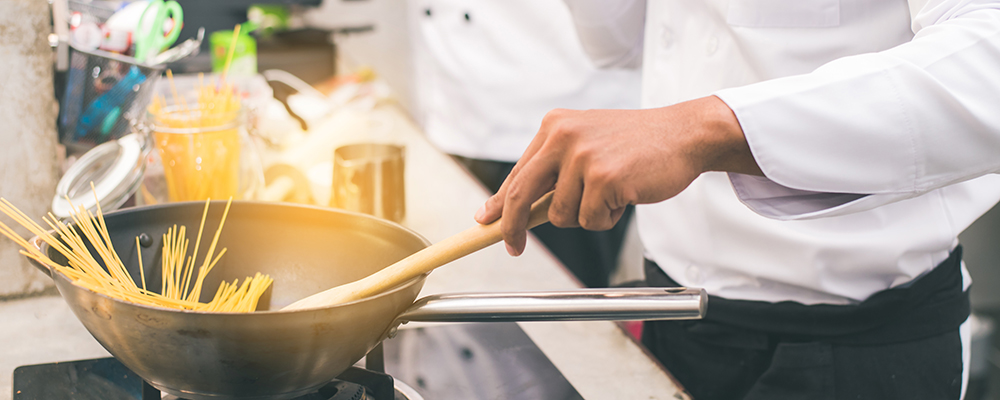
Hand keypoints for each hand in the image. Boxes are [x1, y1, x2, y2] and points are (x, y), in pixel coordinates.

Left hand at [475, 95, 760, 255]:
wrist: (684, 133)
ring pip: (561, 215)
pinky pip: (590, 220)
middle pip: (522, 195)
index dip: (500, 203)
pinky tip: (624, 195)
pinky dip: (606, 218)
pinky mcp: (604, 178)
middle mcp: (562, 136)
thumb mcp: (587, 143)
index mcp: (554, 126)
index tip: (487, 221)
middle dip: (513, 227)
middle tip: (513, 248)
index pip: (518, 173)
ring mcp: (583, 157)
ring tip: (610, 194)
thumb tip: (514, 207)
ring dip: (584, 216)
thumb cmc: (636, 144)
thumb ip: (553, 168)